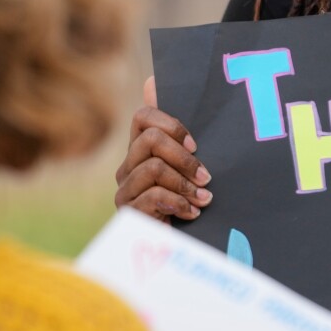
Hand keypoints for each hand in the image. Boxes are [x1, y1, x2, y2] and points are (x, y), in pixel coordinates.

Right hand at [114, 76, 213, 221]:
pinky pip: (154, 195)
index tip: (196, 145)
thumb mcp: (191, 166)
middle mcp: (128, 168)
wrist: (177, 249)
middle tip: (205, 176)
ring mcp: (125, 191)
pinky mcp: (128, 213)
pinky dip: (179, 202)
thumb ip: (180, 135)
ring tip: (203, 199)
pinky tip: (191, 213)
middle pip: (150, 140)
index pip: (143, 117)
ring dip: (185, 184)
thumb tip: (152, 80)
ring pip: (154, 168)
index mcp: (142, 151)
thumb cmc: (189, 202)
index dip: (170, 124)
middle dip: (183, 157)